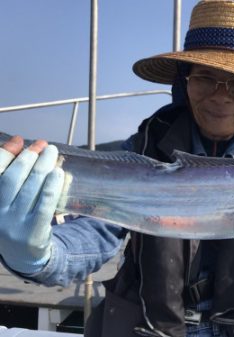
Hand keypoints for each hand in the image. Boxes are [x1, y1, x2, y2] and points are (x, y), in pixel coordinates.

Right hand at [0, 136, 63, 273]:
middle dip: (27, 158)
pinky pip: (44, 206)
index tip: (20, 140)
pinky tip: (59, 173)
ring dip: (42, 168)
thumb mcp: (8, 197)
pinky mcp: (32, 233)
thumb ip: (12, 171)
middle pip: (11, 179)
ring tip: (52, 152)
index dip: (5, 154)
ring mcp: (13, 225)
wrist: (23, 255)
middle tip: (43, 146)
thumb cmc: (16, 217)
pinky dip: (52, 187)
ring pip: (29, 190)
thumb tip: (18, 141)